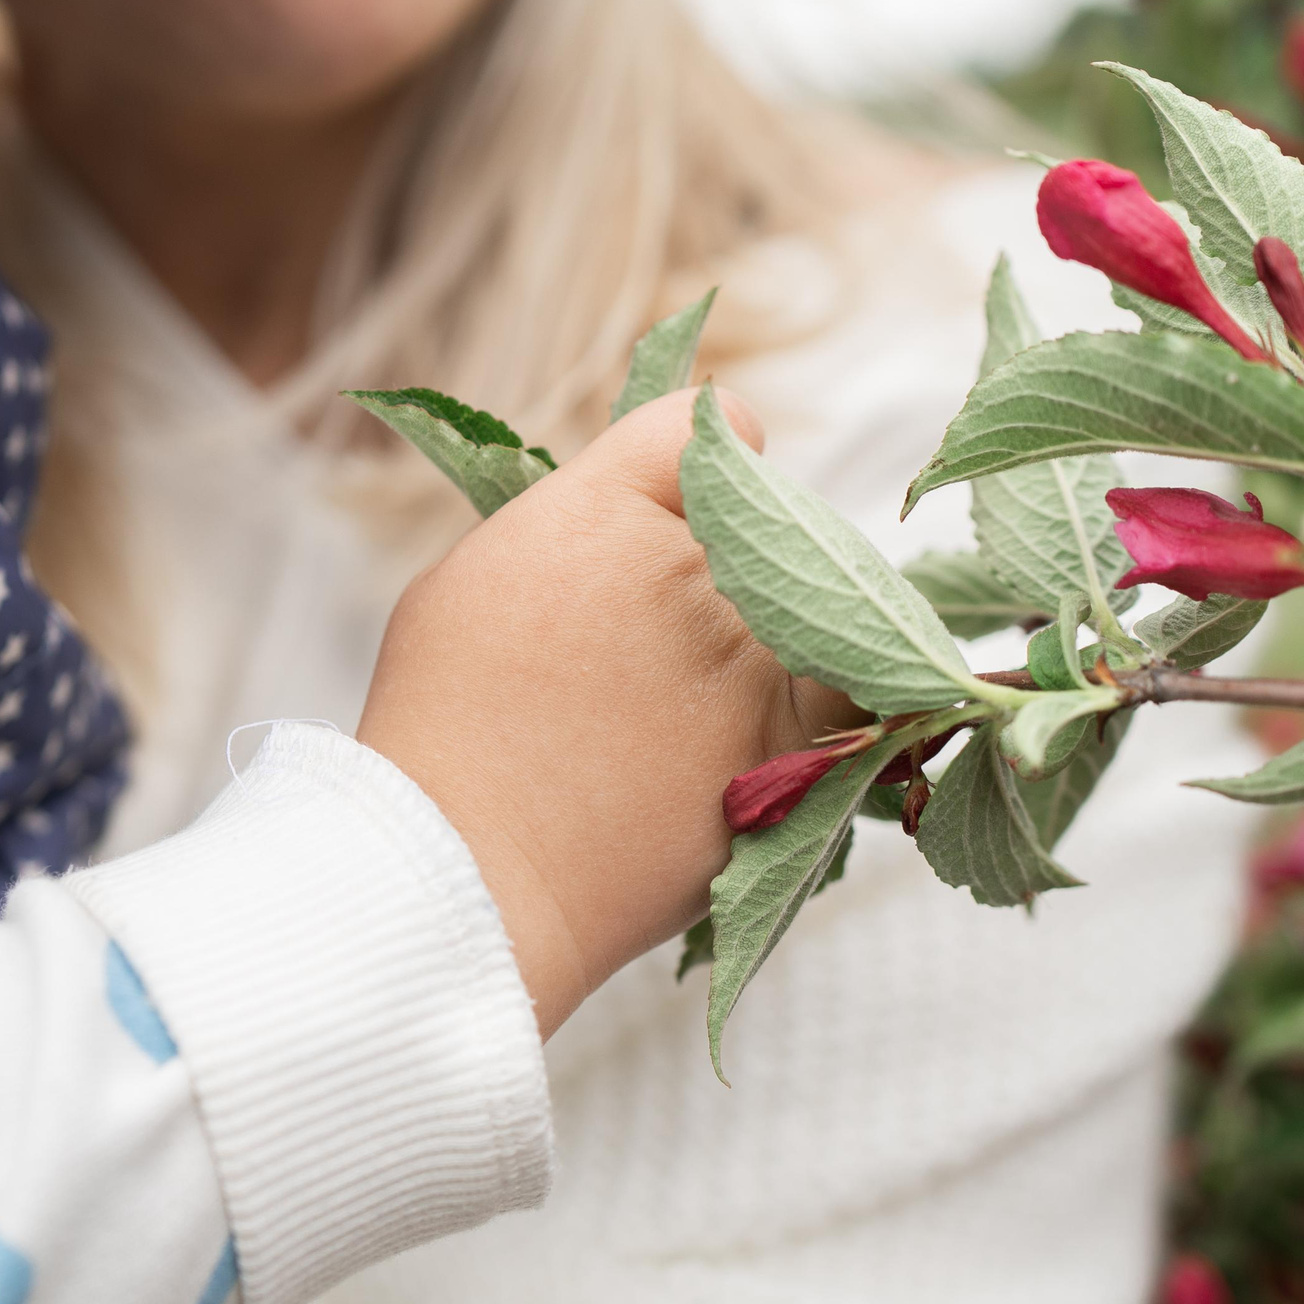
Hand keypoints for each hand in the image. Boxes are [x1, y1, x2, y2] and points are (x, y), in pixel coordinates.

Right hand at [358, 388, 851, 1038]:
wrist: (468, 876)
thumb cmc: (448, 730)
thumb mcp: (479, 574)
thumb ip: (581, 518)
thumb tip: (651, 504)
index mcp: (609, 507)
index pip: (706, 427)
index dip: (689, 469)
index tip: (669, 516)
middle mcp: (698, 567)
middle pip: (769, 520)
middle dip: (731, 563)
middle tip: (656, 643)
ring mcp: (756, 659)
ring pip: (820, 602)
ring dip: (779, 634)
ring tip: (680, 712)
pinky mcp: (796, 747)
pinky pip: (855, 694)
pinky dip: (824, 704)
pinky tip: (757, 733)